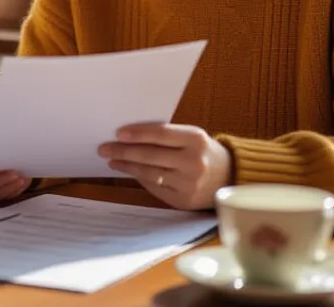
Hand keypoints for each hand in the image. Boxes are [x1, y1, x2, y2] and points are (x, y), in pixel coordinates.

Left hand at [98, 123, 232, 209]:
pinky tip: (129, 171)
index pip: (160, 134)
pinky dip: (139, 179)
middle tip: (104, 148)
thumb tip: (130, 136)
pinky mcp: (183, 201)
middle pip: (151, 156)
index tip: (117, 133)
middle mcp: (193, 163)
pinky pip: (155, 188)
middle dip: (124, 151)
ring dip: (127, 166)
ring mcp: (188, 184)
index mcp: (196, 140)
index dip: (137, 134)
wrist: (229, 177)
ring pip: (150, 173)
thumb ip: (167, 136)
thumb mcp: (193, 137)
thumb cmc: (203, 152)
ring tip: (112, 160)